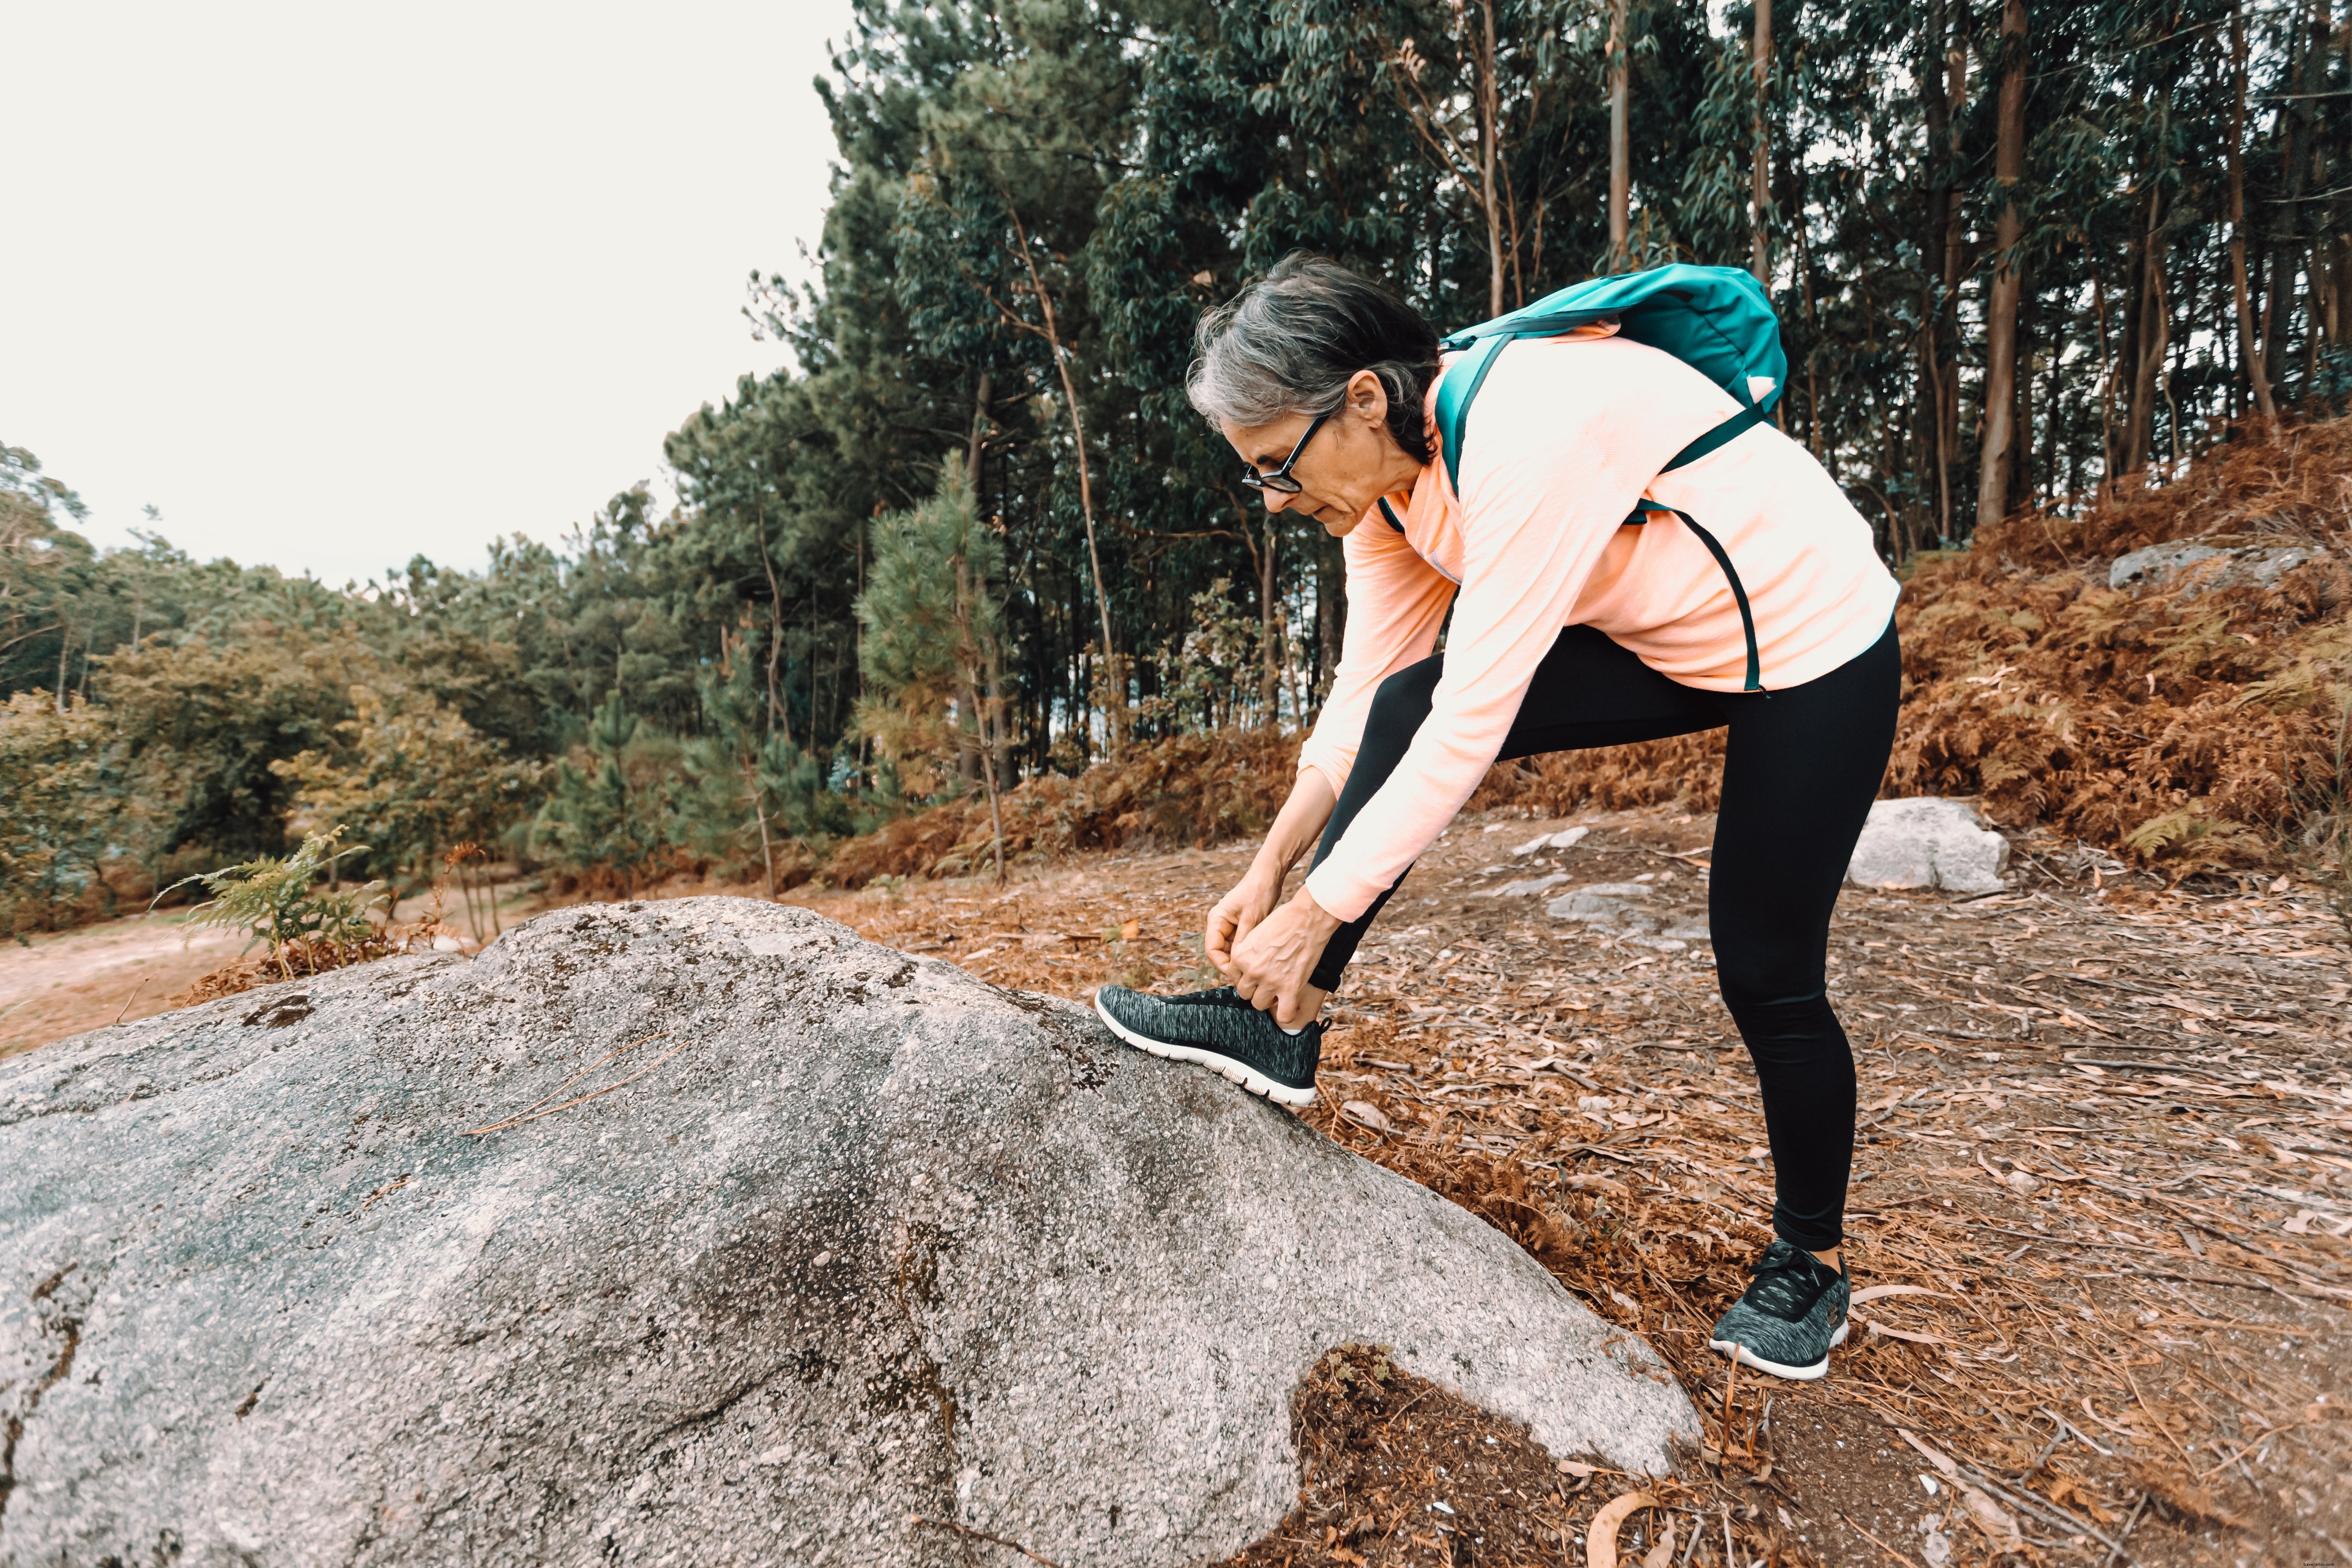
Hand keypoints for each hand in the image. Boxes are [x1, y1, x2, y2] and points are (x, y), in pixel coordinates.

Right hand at [1205, 866, 1283, 976]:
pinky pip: (1239, 943)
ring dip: (1240, 958)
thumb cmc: (1258, 893)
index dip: (1222, 964)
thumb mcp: (1251, 920)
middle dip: (1232, 963)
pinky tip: (1259, 956)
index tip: (1237, 973)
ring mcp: (1229, 925)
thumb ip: (1241, 943)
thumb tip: (1237, 966)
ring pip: (1230, 949)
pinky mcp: (1239, 925)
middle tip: (1249, 973)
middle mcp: (1219, 923)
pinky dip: (1247, 951)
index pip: (1212, 950)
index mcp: (1216, 920)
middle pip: (1220, 952)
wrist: (1269, 876)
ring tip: (1255, 966)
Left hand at [1227, 887, 1340, 1029]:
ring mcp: (1271, 982)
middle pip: (1245, 992)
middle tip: (1268, 980)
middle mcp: (1252, 971)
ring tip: (1278, 989)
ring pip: (1259, 1004)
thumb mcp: (1255, 933)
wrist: (1307, 918)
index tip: (1255, 972)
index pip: (1234, 977)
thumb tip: (1247, 969)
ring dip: (1267, 999)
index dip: (1245, 975)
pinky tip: (1289, 1004)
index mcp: (1241, 956)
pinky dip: (1285, 1014)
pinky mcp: (1290, 989)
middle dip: (1254, 988)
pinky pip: (1283, 1015)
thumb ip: (1248, 953)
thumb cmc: (1284, 920)